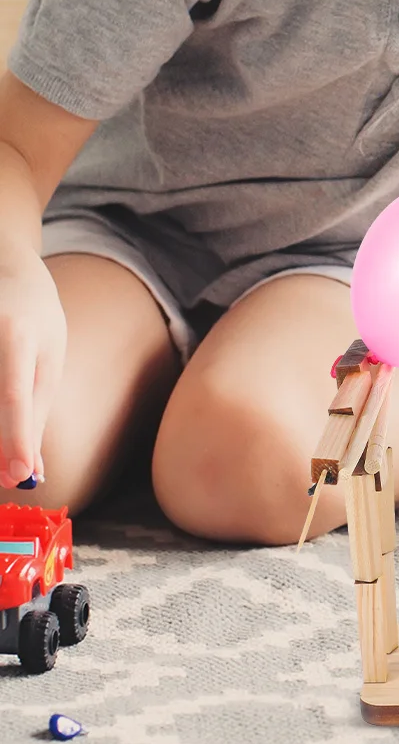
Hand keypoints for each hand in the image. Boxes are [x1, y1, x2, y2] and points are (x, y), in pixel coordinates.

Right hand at [0, 253, 64, 487]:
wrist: (3, 268)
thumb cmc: (35, 317)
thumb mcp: (49, 357)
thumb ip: (36, 412)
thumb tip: (31, 468)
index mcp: (16, 335)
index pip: (14, 394)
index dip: (15, 437)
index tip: (20, 475)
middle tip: (10, 474)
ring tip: (6, 449)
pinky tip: (2, 424)